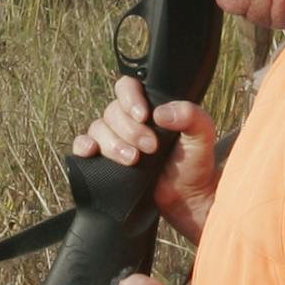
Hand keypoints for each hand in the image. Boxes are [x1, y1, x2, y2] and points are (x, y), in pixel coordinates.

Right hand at [71, 76, 219, 242]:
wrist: (187, 198)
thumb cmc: (195, 163)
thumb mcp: (202, 135)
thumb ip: (191, 116)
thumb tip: (161, 113)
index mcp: (149, 107)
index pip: (127, 87)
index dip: (130, 98)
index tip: (144, 116)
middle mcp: (128, 121)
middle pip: (112, 112)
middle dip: (130, 130)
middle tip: (151, 147)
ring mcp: (114, 140)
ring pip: (98, 129)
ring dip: (113, 144)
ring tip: (134, 160)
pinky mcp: (103, 160)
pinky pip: (82, 146)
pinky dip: (83, 146)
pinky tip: (91, 152)